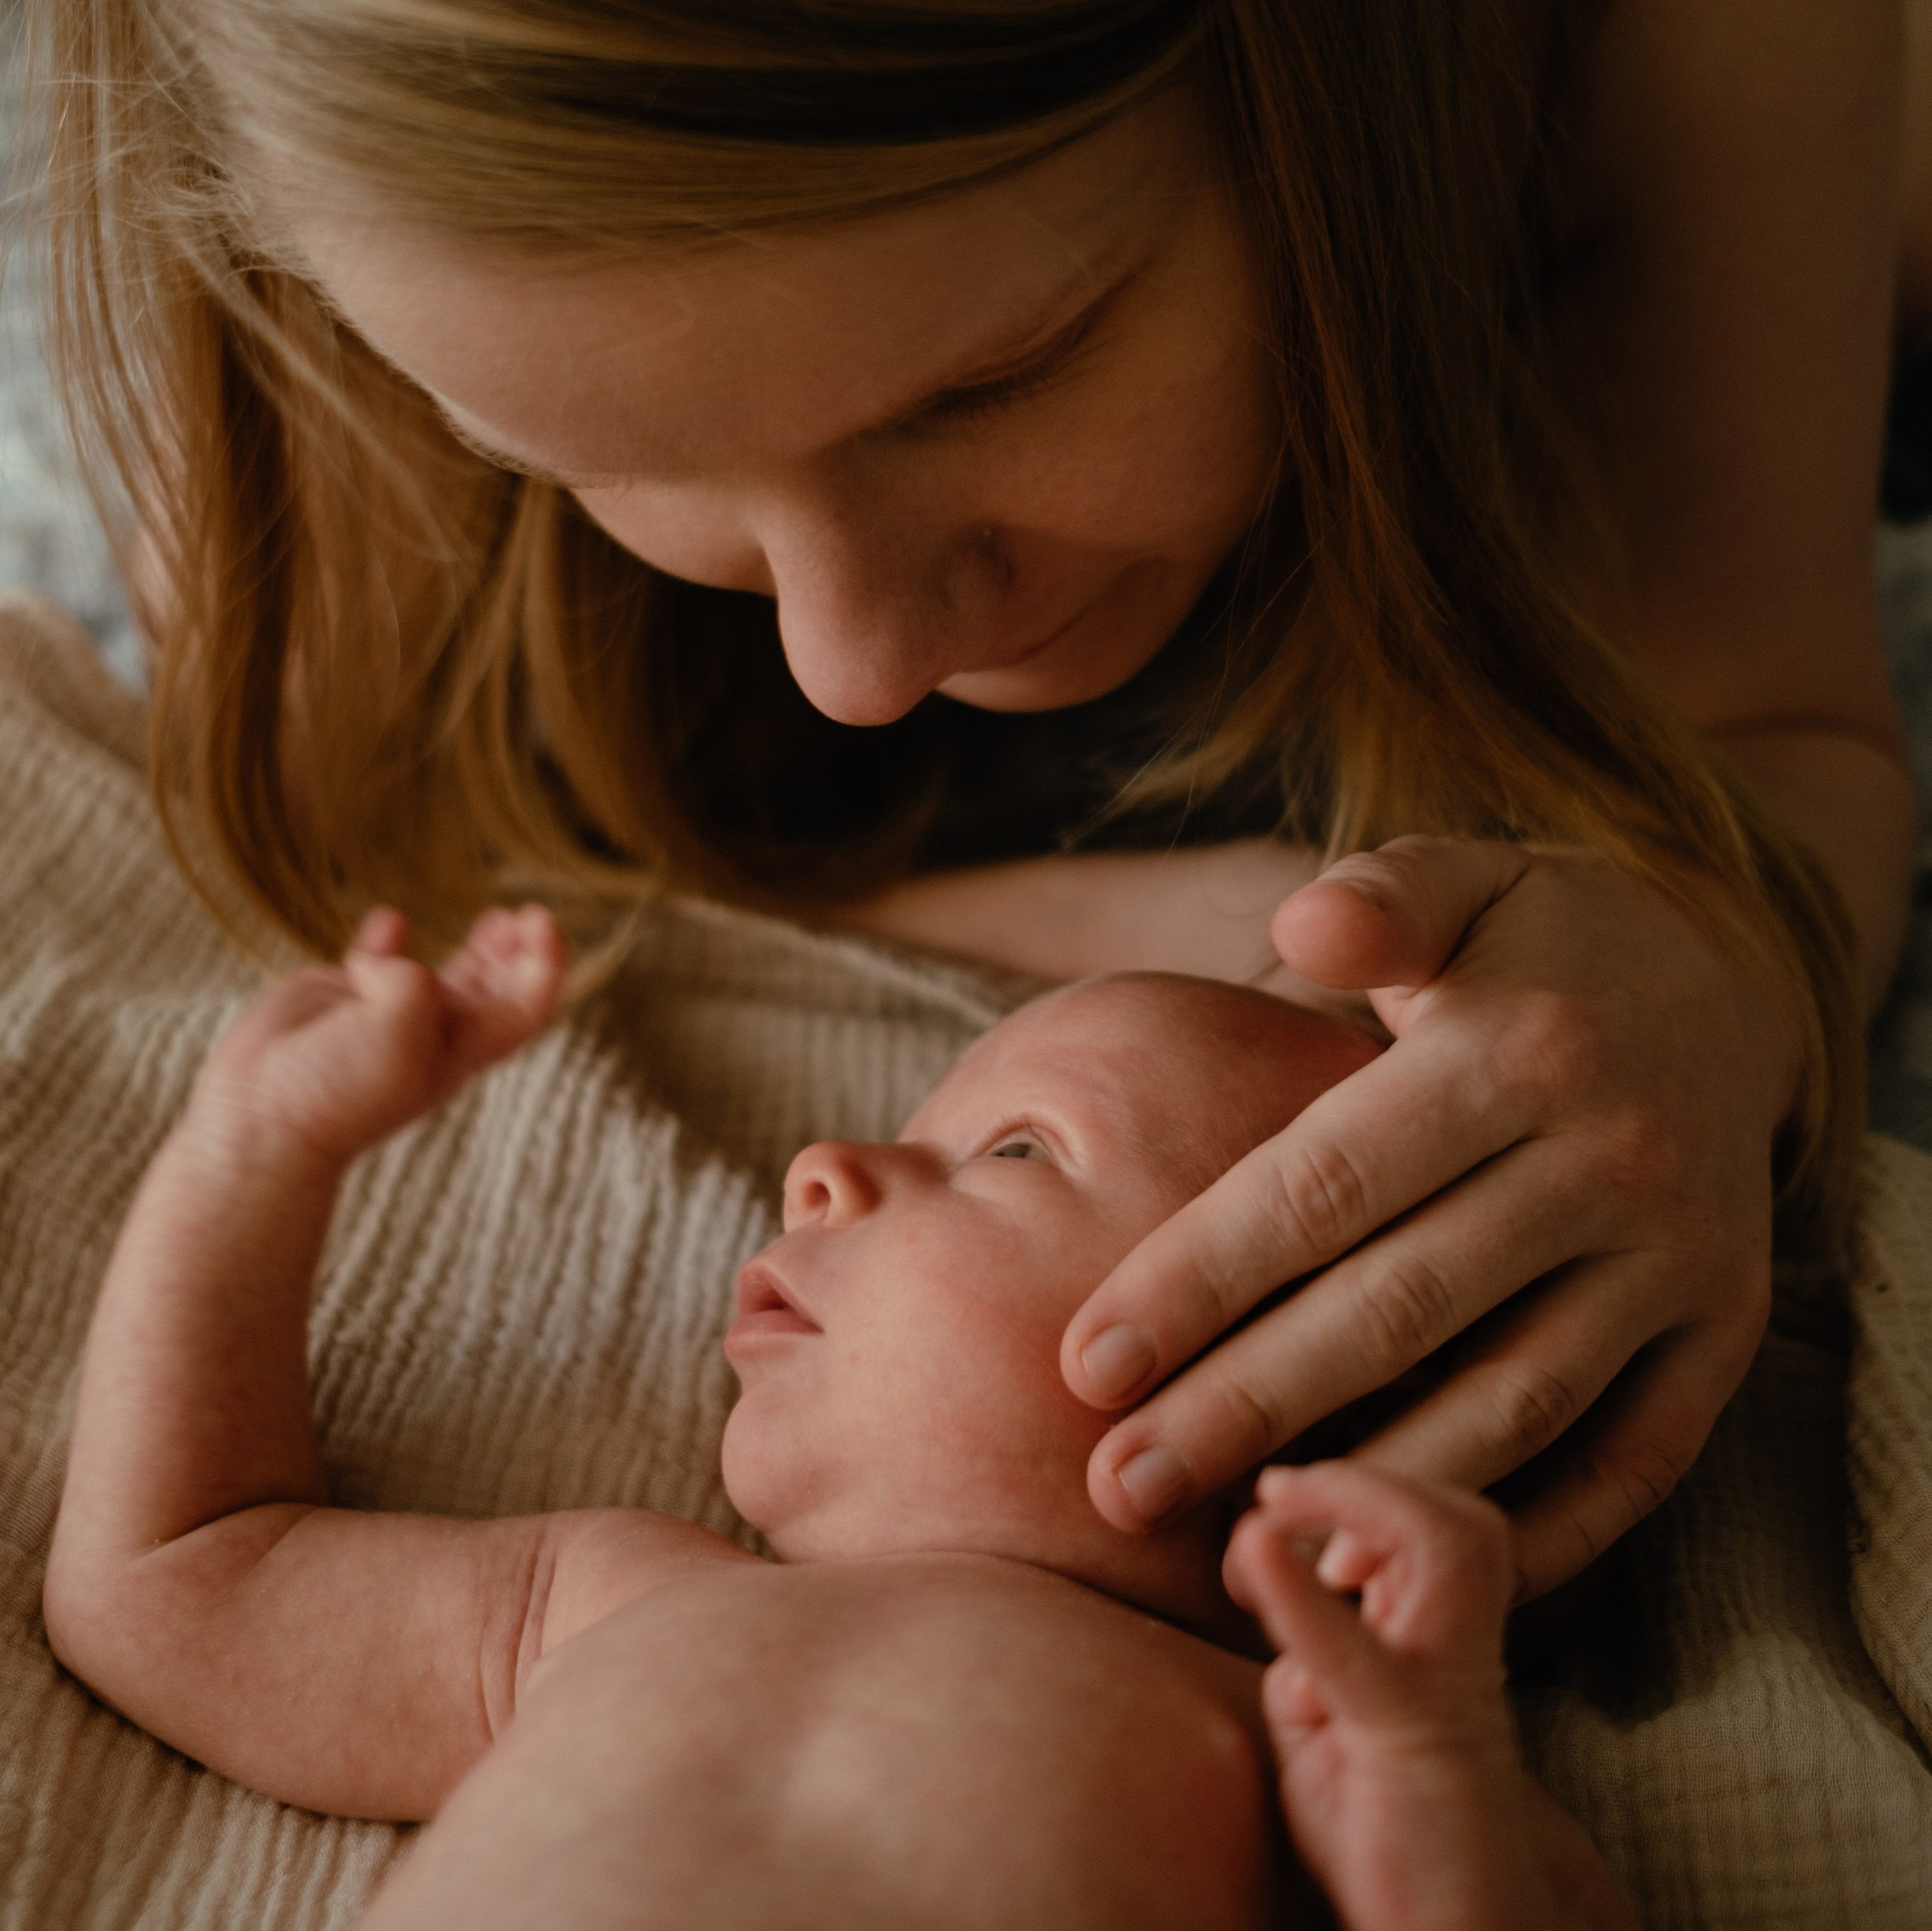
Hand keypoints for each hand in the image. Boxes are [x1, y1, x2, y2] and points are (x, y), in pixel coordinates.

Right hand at [192, 905, 566, 1170]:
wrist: (264, 1114)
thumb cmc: (340, 1085)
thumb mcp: (400, 1025)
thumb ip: (413, 980)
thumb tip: (385, 959)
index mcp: (463, 1048)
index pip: (525, 1006)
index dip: (544, 963)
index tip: (540, 919)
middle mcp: (432, 1032)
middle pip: (496, 991)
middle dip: (518, 954)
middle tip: (523, 916)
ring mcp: (386, 1013)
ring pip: (445, 975)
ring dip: (477, 949)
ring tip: (496, 919)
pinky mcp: (340, 998)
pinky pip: (373, 961)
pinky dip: (386, 939)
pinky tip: (391, 921)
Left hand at [1061, 836, 1792, 1596]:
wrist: (1726, 984)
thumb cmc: (1537, 943)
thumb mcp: (1466, 879)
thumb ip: (1381, 899)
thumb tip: (1299, 925)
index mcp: (1519, 1052)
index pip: (1325, 1187)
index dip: (1198, 1281)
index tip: (1085, 1365)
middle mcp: (1614, 1163)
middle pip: (1398, 1311)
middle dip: (1246, 1408)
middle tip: (1121, 1485)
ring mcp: (1683, 1260)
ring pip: (1512, 1405)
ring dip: (1371, 1489)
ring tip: (1245, 1550)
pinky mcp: (1728, 1334)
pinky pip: (1631, 1462)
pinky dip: (1529, 1532)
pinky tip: (1403, 1559)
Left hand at [1224, 1463, 1631, 1930]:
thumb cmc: (1388, 1838)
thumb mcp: (1323, 1727)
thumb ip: (1305, 1653)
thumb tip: (1264, 1575)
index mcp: (1441, 1644)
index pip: (1429, 1523)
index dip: (1360, 1490)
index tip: (1280, 1499)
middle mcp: (1461, 1654)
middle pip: (1457, 1517)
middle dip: (1367, 1481)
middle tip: (1282, 1491)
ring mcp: (1451, 1692)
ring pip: (1450, 1546)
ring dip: (1360, 1505)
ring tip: (1277, 1517)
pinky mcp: (1418, 1741)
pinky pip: (1363, 1653)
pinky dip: (1301, 1594)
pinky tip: (1256, 1549)